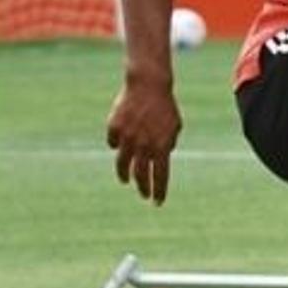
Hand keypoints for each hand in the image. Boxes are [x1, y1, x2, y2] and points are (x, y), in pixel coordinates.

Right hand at [106, 76, 181, 204]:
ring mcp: (127, 137)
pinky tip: (119, 148)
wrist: (148, 84)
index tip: (157, 202)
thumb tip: (161, 159)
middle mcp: (143, 145)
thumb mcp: (174, 126)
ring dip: (124, 175)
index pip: (160, 177)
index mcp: (161, 146)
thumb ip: (168, 144)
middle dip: (143, 188)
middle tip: (144, 194)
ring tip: (125, 180)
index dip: (158, 191)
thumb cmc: (165, 106)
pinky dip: (116, 146)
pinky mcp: (114, 128)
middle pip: (140, 175)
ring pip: (123, 164)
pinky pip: (113, 143)